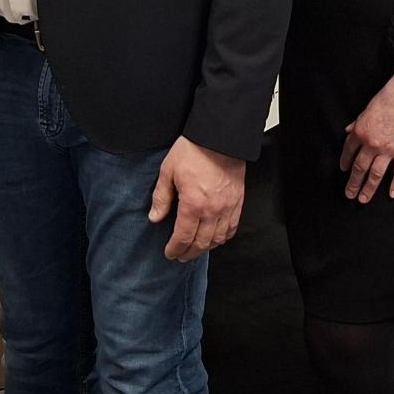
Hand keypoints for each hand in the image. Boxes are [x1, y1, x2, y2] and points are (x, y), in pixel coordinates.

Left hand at [149, 137, 246, 262]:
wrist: (220, 137)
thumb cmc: (194, 150)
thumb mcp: (168, 171)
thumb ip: (162, 197)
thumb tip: (155, 217)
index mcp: (193, 204)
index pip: (183, 237)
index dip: (175, 249)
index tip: (170, 253)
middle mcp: (212, 210)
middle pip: (201, 243)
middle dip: (189, 253)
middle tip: (181, 256)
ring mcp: (227, 207)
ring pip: (218, 238)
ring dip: (206, 248)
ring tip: (196, 249)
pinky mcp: (238, 201)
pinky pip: (232, 227)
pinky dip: (224, 237)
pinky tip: (216, 238)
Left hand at [340, 59, 393, 203]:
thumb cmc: (386, 99)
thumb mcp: (366, 110)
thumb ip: (357, 123)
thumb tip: (348, 131)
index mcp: (360, 132)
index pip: (348, 152)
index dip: (345, 162)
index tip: (343, 170)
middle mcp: (372, 144)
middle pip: (359, 168)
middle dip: (353, 183)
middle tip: (349, 194)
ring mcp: (388, 150)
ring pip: (375, 174)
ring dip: (368, 189)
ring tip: (362, 199)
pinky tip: (392, 194)